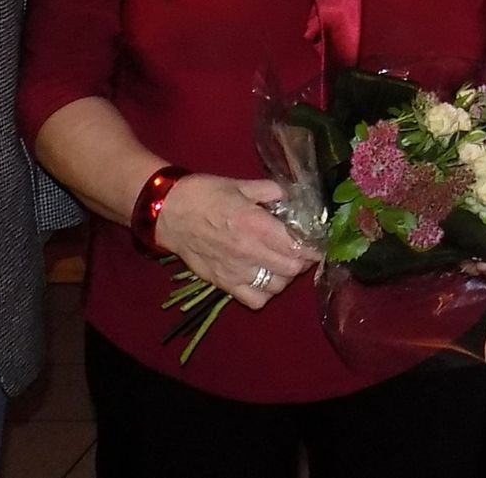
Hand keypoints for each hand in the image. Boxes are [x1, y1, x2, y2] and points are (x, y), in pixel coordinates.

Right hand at [153, 175, 319, 308]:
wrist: (168, 212)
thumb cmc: (205, 194)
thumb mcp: (242, 185)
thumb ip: (271, 191)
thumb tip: (293, 196)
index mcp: (256, 226)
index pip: (297, 247)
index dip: (313, 248)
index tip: (318, 243)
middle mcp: (249, 252)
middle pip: (292, 270)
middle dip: (303, 261)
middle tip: (303, 251)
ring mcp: (235, 271)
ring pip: (276, 287)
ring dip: (286, 277)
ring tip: (284, 263)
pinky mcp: (222, 283)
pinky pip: (253, 300)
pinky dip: (264, 293)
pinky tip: (264, 278)